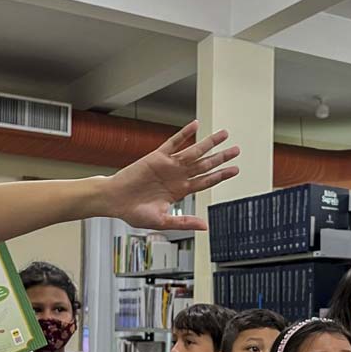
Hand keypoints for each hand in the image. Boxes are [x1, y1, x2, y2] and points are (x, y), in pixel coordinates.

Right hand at [106, 121, 239, 230]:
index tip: (235, 170)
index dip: (221, 175)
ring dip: (209, 143)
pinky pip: (173, 142)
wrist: (114, 201)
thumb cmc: (134, 213)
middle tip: (237, 150)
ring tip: (224, 135)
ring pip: (193, 152)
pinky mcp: (157, 157)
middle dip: (221, 157)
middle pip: (205, 164)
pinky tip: (195, 125)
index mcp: (181, 190)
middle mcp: (177, 176)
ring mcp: (168, 165)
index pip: (206, 181)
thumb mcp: (163, 221)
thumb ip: (184, 221)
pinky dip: (184, 134)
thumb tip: (205, 226)